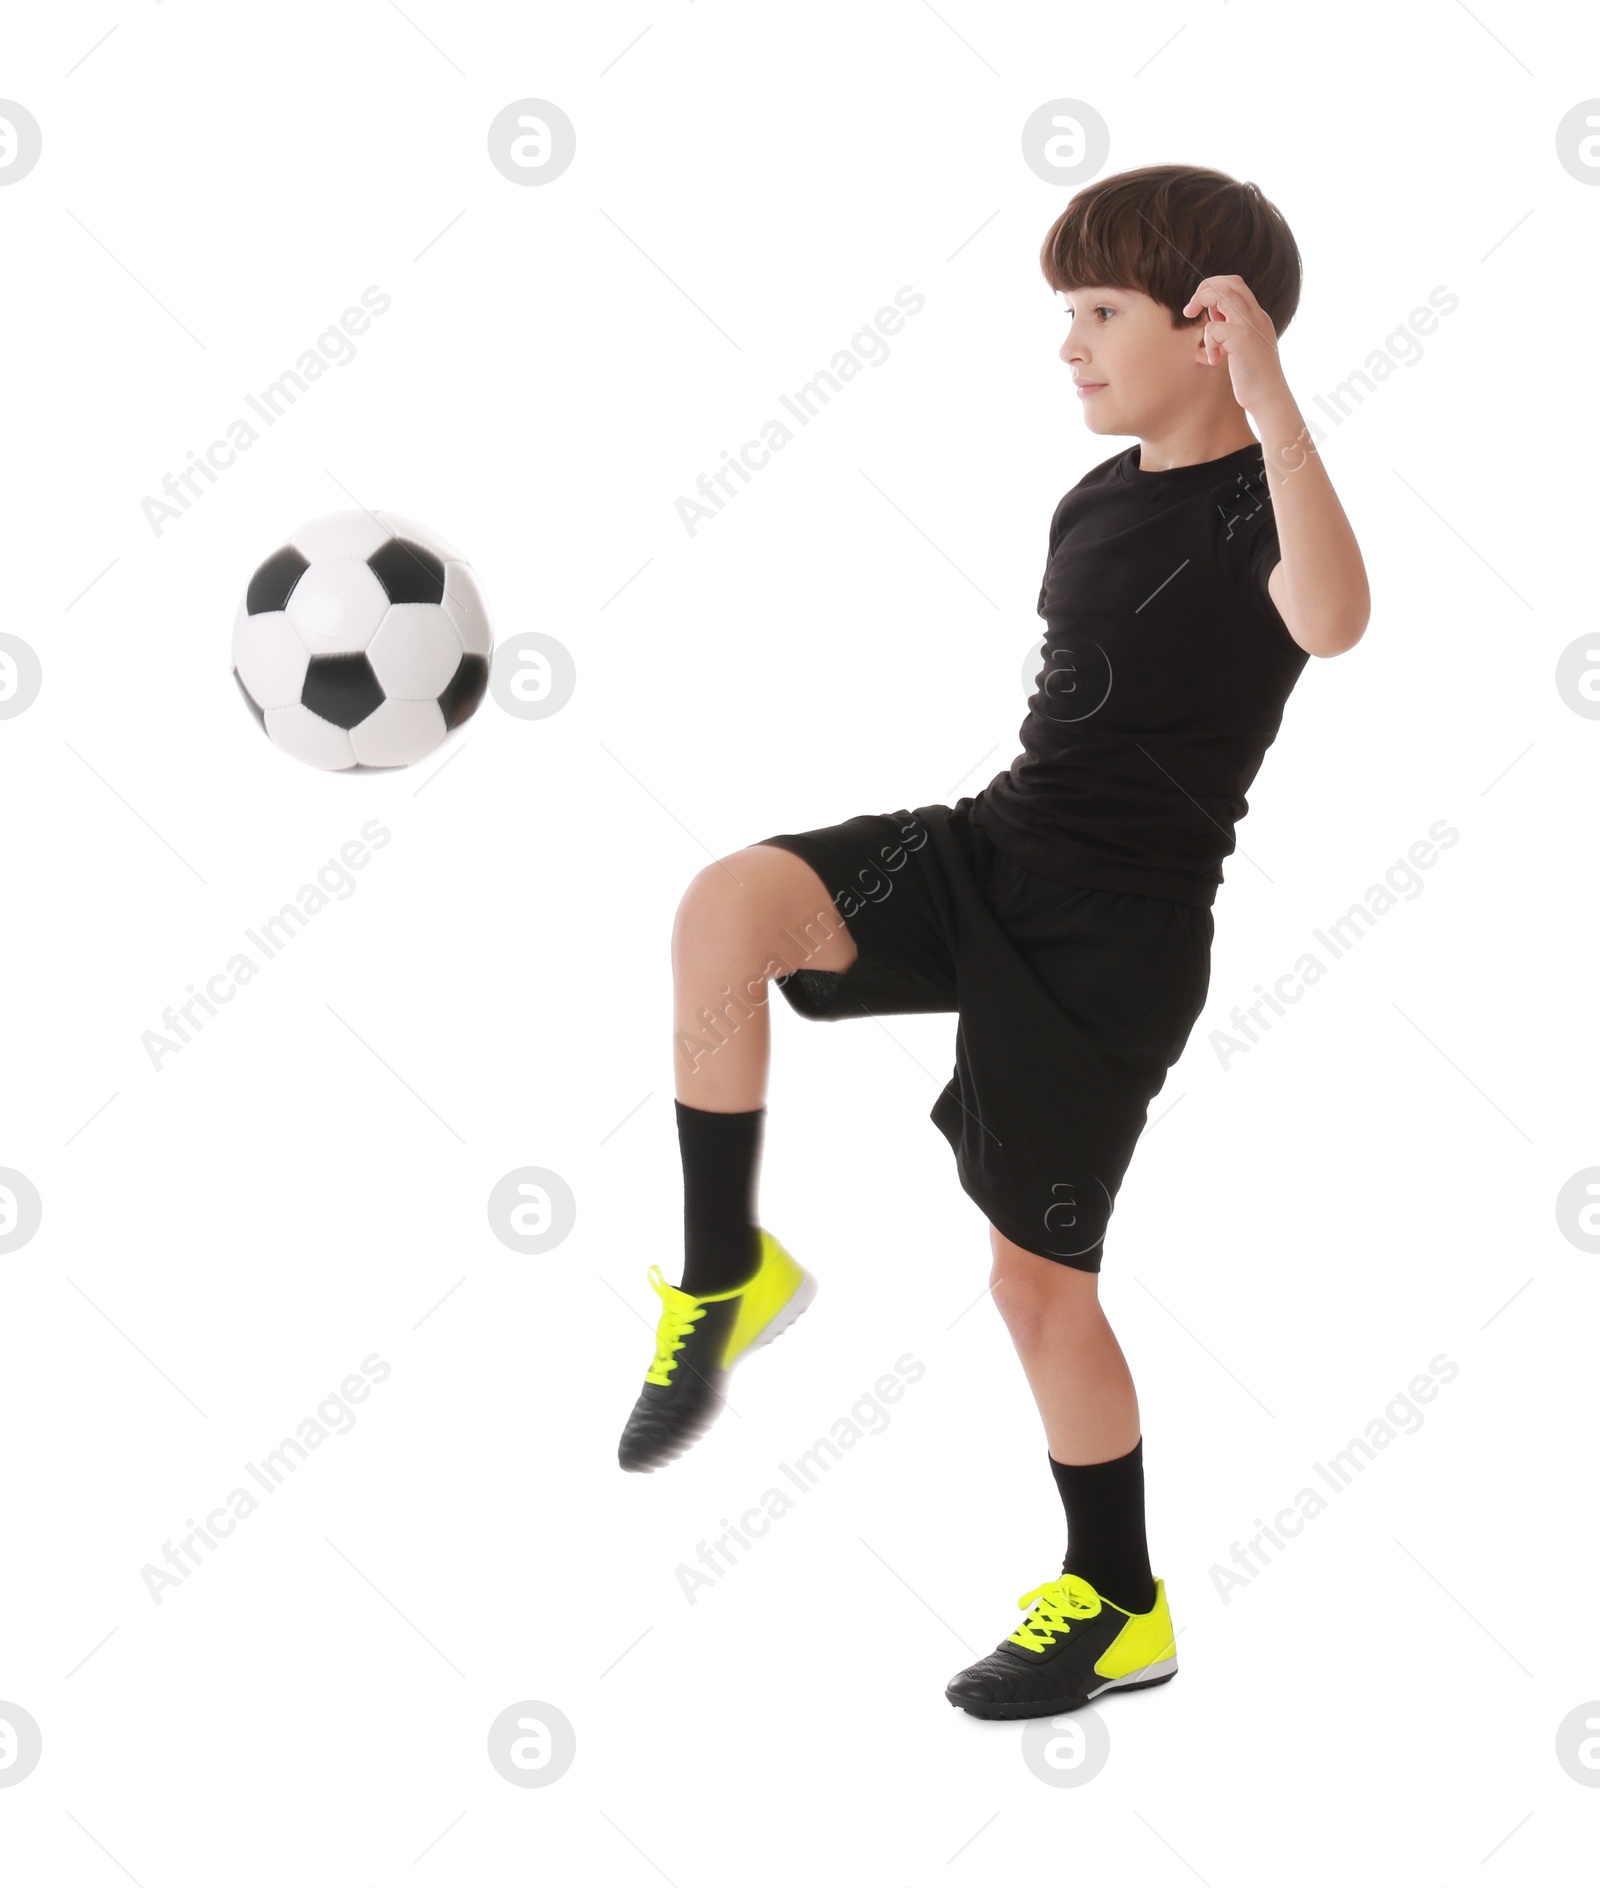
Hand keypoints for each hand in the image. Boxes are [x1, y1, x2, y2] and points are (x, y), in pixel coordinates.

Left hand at [1181, 275, 1288, 416]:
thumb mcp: (1243, 348)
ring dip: (1202, 303)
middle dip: (1204, 290)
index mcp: (1257, 316)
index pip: (1235, 285)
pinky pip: (1213, 327)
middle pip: (1229, 282)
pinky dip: (1208, 342)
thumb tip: (1213, 318)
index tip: (1202, 310)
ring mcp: (1251, 325)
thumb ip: (1232, 330)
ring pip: (1222, 294)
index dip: (1214, 289)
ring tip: (1196, 323)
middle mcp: (1256, 316)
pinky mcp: (1243, 339)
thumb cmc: (1253, 379)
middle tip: (1190, 311)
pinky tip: (1215, 360)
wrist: (1270, 399)